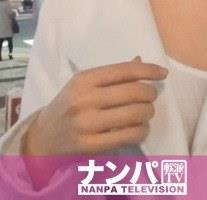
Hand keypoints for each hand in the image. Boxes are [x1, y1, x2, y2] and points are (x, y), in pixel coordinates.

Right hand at [23, 56, 166, 154]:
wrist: (43, 136)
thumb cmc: (68, 106)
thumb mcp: (83, 85)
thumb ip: (111, 76)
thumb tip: (140, 61)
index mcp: (83, 79)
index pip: (124, 71)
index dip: (148, 71)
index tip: (162, 73)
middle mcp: (84, 99)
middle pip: (134, 92)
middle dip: (150, 94)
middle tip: (150, 97)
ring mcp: (87, 123)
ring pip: (135, 114)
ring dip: (148, 113)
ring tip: (145, 113)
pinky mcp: (91, 144)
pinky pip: (129, 135)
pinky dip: (141, 130)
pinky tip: (139, 128)